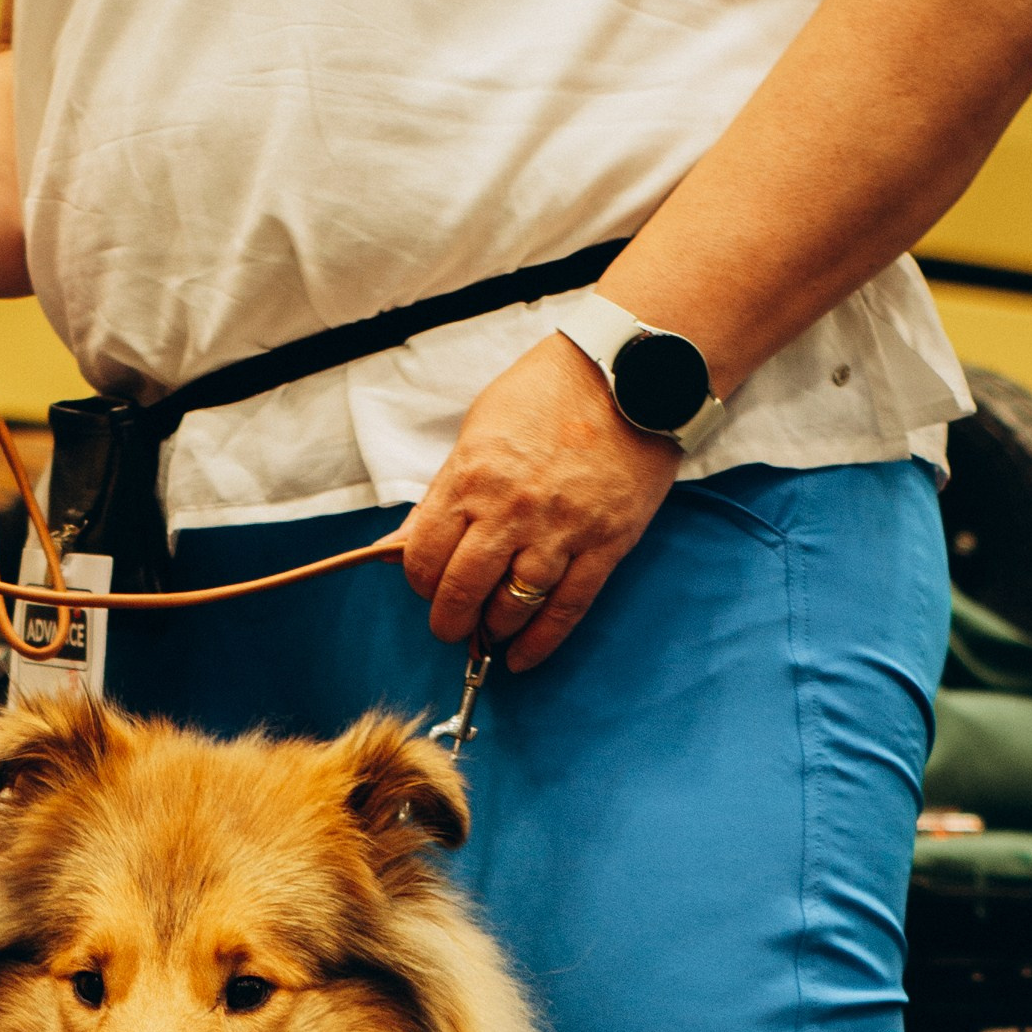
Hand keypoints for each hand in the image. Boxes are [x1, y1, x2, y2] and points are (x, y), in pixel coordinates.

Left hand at [398, 334, 681, 669]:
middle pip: (462, 592)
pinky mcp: (604, 545)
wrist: (632, 371)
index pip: (425, 558)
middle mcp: (512, 511)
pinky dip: (539, 644)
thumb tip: (399, 544)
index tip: (428, 584)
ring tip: (490, 627)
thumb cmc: (550, 393)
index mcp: (473, 478)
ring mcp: (561, 532)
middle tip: (451, 623)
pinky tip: (522, 659)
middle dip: (448, 620)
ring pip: (512, 608)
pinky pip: (565, 610)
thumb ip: (443, 493)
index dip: (420, 582)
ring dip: (493, 629)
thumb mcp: (479, 431)